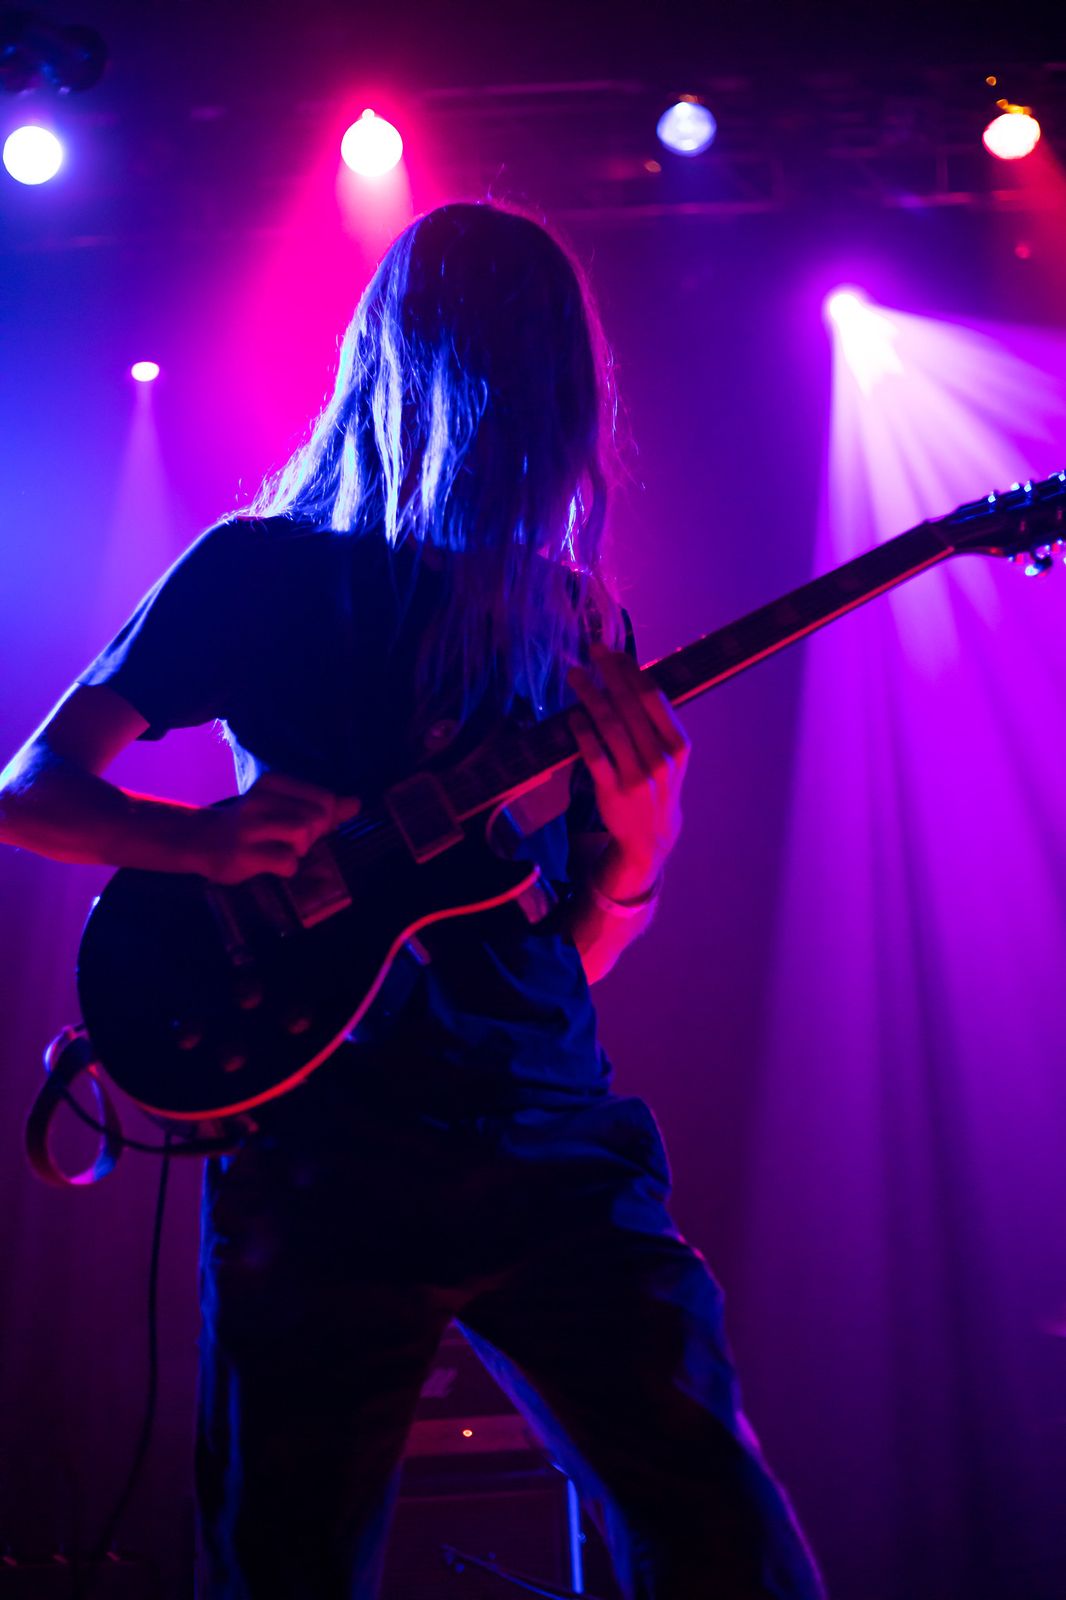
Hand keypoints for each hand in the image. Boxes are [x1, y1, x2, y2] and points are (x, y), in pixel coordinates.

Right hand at [195, 771, 360, 883]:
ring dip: (300, 850)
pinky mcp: (243, 853)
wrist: (203, 840)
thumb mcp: (286, 808)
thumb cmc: (253, 824)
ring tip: (283, 850)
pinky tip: (272, 863)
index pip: (325, 799)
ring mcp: (250, 826)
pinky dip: (288, 868)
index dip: (325, 819)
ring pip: (303, 833)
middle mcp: (260, 798)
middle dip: (313, 836)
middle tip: (291, 841)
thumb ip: (322, 807)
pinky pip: (287, 861)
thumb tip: (356, 803)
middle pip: (317, 817)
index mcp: (273, 782)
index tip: (306, 826)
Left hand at [568, 645, 689, 891]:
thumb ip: (655, 723)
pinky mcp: (613, 791)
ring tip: (576, 675)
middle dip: (609, 673)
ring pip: (610, 726)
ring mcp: (636, 776)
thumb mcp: (669, 756)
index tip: (615, 653)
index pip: (654, 698)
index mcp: (677, 745)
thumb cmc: (658, 786)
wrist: (652, 837)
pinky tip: (573, 716)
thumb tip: (629, 676)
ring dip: (590, 696)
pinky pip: (594, 756)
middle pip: (630, 706)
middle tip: (593, 650)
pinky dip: (582, 733)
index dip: (632, 671)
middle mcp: (660, 759)